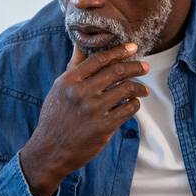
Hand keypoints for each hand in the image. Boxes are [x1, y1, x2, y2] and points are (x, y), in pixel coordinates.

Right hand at [19, 42, 149, 195]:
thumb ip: (73, 68)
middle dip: (135, 67)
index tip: (132, 48)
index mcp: (69, 81)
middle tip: (145, 66)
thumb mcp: (59, 89)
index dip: (119, 51)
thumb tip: (81, 45)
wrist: (50, 150)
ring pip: (126, 89)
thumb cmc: (55, 118)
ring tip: (143, 89)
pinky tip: (133, 104)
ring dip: (139, 87)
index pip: (99, 59)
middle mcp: (81, 93)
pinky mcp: (104, 127)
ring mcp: (93, 110)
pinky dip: (134, 104)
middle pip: (116, 71)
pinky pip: (128, 109)